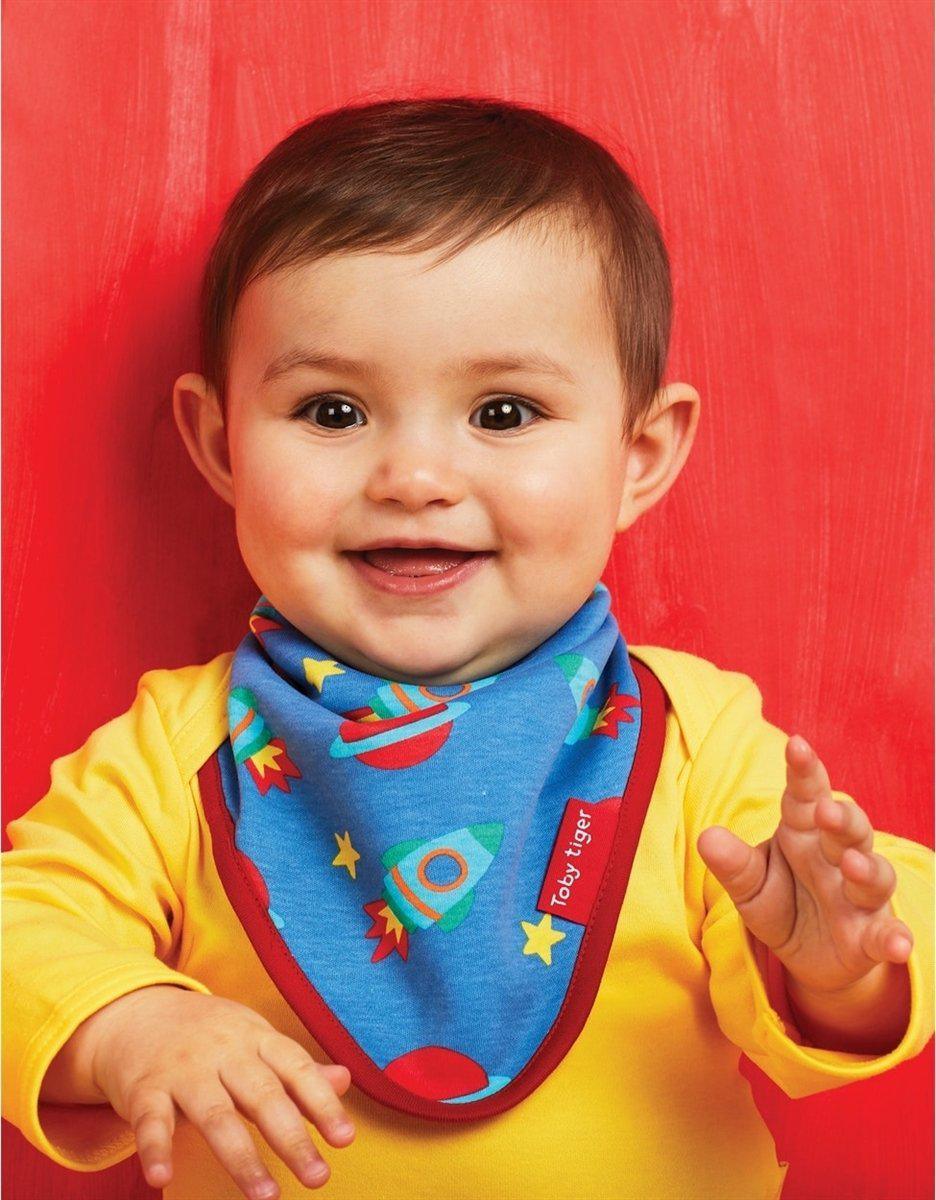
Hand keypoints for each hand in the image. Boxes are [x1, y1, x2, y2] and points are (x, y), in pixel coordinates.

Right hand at [88, 985, 353, 1198]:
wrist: (137, 1013)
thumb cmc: (209, 1036)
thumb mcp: (254, 1040)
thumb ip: (295, 1068)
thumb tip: (345, 1080)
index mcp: (255, 1037)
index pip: (296, 1068)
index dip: (322, 1103)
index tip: (345, 1139)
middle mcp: (223, 1050)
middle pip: (262, 1094)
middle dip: (291, 1138)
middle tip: (318, 1177)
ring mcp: (182, 1069)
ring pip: (215, 1114)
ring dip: (241, 1157)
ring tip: (266, 1196)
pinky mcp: (144, 1089)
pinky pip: (150, 1120)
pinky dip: (156, 1148)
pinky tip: (162, 1176)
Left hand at [696, 735, 913, 996]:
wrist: (807, 957)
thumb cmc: (780, 903)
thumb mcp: (749, 885)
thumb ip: (734, 863)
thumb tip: (707, 837)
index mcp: (804, 833)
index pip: (806, 795)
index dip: (804, 770)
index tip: (796, 744)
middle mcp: (838, 858)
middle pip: (849, 829)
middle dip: (841, 817)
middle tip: (826, 809)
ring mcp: (860, 898)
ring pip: (875, 876)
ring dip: (867, 869)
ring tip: (854, 865)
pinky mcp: (871, 937)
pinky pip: (888, 934)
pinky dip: (895, 938)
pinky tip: (896, 946)